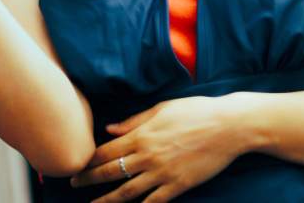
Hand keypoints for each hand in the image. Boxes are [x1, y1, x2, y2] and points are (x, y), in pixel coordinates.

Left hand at [69, 95, 252, 201]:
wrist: (229, 126)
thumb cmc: (195, 111)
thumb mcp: (161, 109)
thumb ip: (133, 122)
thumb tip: (109, 129)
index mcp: (141, 135)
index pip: (105, 151)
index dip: (88, 160)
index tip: (76, 165)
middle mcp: (148, 155)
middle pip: (111, 172)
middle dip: (90, 179)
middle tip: (74, 184)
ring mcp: (163, 172)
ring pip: (128, 192)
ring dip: (108, 200)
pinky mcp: (180, 185)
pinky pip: (155, 201)